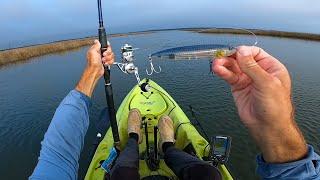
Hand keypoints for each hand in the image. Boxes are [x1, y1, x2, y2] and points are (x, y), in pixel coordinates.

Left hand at [86, 40, 114, 78]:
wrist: (95, 71)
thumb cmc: (92, 63)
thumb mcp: (92, 52)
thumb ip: (96, 45)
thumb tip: (96, 41)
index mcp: (98, 49)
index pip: (106, 44)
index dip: (107, 47)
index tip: (105, 50)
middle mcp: (101, 53)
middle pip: (110, 50)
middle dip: (108, 54)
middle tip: (103, 56)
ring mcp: (104, 58)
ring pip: (112, 55)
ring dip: (108, 59)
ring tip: (103, 61)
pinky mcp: (107, 62)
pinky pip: (112, 60)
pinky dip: (109, 62)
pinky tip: (105, 63)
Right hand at [213, 46, 306, 162]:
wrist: (268, 127)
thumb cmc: (276, 108)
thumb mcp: (266, 83)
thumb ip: (252, 67)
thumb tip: (242, 52)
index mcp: (271, 67)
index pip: (255, 52)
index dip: (244, 51)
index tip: (236, 52)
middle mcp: (258, 72)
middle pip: (242, 58)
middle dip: (231, 57)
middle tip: (221, 57)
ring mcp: (247, 79)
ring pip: (233, 67)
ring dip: (224, 64)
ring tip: (216, 64)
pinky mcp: (238, 87)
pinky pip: (229, 76)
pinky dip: (222, 72)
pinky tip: (217, 70)